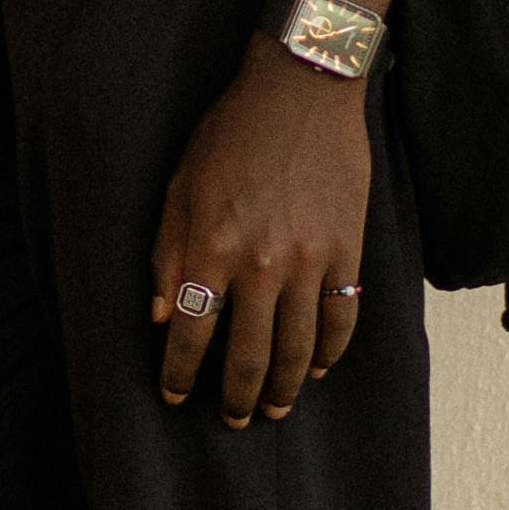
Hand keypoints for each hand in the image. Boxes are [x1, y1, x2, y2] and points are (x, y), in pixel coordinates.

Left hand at [151, 43, 372, 425]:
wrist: (302, 90)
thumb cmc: (231, 133)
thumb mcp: (180, 187)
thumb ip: (168, 254)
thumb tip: (162, 317)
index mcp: (211, 247)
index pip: (192, 333)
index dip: (181, 373)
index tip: (176, 395)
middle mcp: (260, 263)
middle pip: (249, 356)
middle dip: (236, 397)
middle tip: (232, 419)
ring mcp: (309, 260)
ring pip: (299, 348)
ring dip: (286, 388)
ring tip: (276, 409)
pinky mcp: (346, 251)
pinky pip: (342, 317)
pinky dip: (331, 351)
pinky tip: (321, 368)